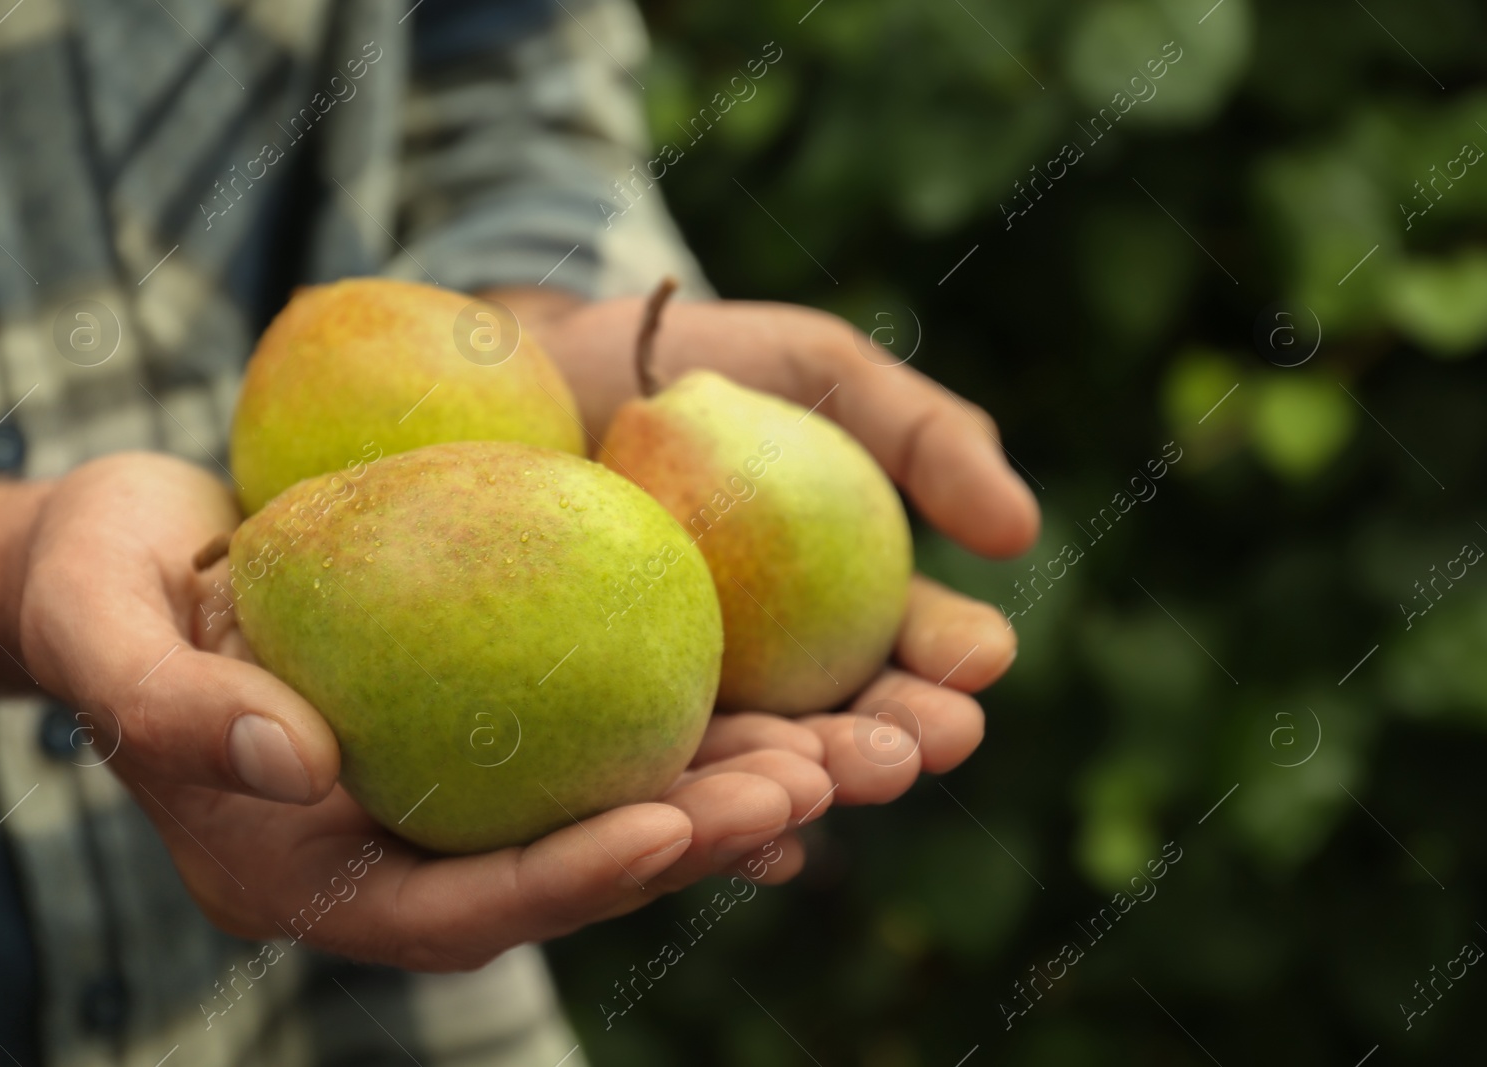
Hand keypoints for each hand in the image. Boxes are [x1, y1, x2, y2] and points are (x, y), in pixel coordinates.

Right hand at [17, 452, 833, 967]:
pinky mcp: (488, 723)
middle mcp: (400, 849)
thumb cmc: (100, 588)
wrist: (130, 552)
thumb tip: (297, 759)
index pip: (458, 904)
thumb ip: (171, 704)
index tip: (672, 825)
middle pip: (562, 873)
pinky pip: (597, 741)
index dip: (567, 880)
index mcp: (312, 872)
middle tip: (805, 785)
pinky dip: (686, 730)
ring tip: (833, 750)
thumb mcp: (101, 629)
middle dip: (687, 843)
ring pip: (600, 811)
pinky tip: (784, 703)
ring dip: (719, 791)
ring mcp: (451, 793)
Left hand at [486, 287, 1040, 808]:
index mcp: (859, 600)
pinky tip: (727, 826)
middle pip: (856, 723)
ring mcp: (705, 700)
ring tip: (822, 783)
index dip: (957, 660)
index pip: (925, 644)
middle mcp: (793, 668)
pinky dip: (703, 808)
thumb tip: (1019, 534)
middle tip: (913, 749)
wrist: (549, 373)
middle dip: (895, 743)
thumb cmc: (703, 364)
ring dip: (808, 785)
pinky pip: (665, 779)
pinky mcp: (620, 722)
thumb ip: (928, 437)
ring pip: (768, 764)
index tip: (976, 658)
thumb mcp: (824, 371)